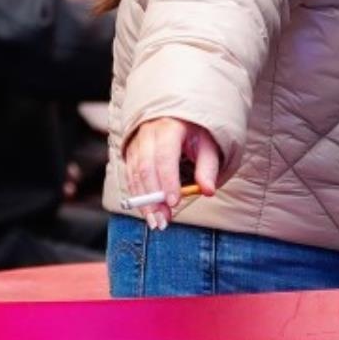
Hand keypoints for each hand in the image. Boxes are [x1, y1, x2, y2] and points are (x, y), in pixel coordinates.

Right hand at [123, 116, 220, 230]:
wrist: (178, 118)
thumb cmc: (195, 133)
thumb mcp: (208, 145)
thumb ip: (208, 168)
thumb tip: (208, 190)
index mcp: (169, 127)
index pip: (165, 156)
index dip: (168, 181)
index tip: (174, 202)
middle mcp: (148, 134)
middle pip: (146, 168)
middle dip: (153, 198)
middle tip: (163, 220)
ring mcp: (136, 143)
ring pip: (135, 175)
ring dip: (143, 202)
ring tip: (156, 222)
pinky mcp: (130, 153)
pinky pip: (130, 177)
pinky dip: (137, 197)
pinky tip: (148, 212)